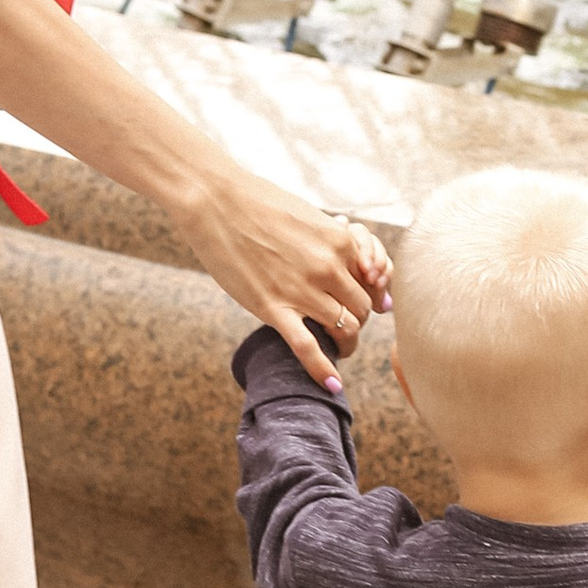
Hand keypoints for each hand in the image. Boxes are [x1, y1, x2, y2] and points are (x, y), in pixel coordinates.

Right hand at [177, 166, 390, 388]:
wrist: (214, 201)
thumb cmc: (259, 203)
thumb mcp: (308, 218)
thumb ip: (331, 242)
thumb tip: (350, 263)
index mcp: (340, 242)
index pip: (373, 283)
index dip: (372, 298)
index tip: (368, 306)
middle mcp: (327, 268)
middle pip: (361, 310)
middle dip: (359, 321)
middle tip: (348, 326)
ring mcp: (300, 290)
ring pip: (343, 329)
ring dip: (346, 344)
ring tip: (342, 350)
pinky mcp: (272, 308)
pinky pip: (307, 348)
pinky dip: (323, 371)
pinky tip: (333, 385)